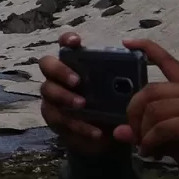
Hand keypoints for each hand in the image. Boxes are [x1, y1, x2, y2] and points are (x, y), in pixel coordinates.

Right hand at [40, 32, 114, 154]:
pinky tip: (95, 131)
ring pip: (47, 90)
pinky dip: (78, 125)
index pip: (66, 45)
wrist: (107, 138)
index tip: (76, 41)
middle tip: (77, 80)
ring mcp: (53, 96)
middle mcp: (59, 76)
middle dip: (60, 70)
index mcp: (76, 64)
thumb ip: (125, 83)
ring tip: (83, 105)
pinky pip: (59, 118)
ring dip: (65, 96)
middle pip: (47, 64)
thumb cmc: (113, 108)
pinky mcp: (53, 117)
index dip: (67, 39)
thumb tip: (131, 71)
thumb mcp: (123, 94)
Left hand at [124, 39, 178, 178]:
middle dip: (134, 111)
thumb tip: (119, 133)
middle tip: (132, 132)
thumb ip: (151, 133)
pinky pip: (163, 128)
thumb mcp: (178, 142)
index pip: (170, 63)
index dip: (148, 49)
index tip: (127, 42)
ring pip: (154, 108)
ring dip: (142, 130)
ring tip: (144, 146)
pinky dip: (151, 141)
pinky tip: (150, 151)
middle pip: (152, 90)